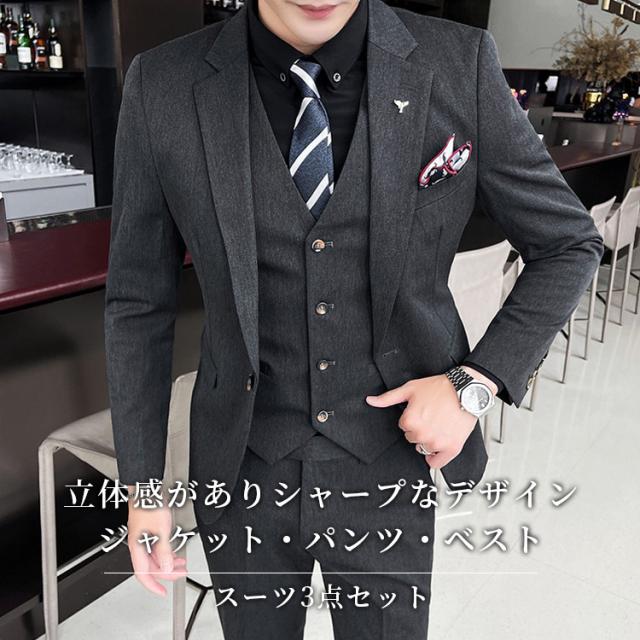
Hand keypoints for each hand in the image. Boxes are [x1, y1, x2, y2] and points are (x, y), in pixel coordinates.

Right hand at [127, 488, 187, 595]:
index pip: (143, 574)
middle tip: (180, 574)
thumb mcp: (161, 531)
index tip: (163, 591)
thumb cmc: (150, 505)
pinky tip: (175, 553)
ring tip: (181, 565)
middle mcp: (138, 544)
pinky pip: (157, 548)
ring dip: (168, 562)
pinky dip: (166, 553)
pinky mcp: (148, 531)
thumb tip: (166, 568)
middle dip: (166, 572)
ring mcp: (143, 538)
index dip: (153, 585)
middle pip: (151, 566)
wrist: (146, 488)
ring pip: (155, 557)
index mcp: (137, 547)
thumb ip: (164, 551)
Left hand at [365, 366, 494, 469]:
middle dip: (419, 428)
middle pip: (412, 438)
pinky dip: (436, 457)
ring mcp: (437, 443)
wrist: (466, 390)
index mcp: (410, 421)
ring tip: (439, 425)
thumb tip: (370, 401)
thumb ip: (388, 398)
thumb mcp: (410, 389)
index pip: (403, 426)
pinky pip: (436, 463)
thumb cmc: (440, 388)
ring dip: (428, 440)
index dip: (412, 417)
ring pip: (423, 448)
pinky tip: (440, 445)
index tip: (422, 410)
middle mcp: (422, 434)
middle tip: (431, 416)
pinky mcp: (451, 448)